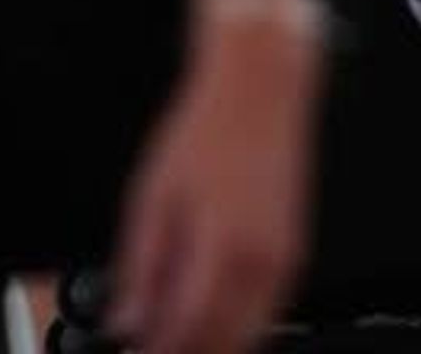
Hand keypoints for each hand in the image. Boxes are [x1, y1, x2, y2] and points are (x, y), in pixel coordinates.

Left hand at [108, 19, 318, 353]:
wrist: (260, 92)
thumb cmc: (207, 132)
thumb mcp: (152, 195)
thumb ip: (139, 266)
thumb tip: (127, 318)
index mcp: (222, 248)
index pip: (189, 330)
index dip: (158, 349)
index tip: (136, 348)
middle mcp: (261, 263)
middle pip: (224, 342)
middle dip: (186, 351)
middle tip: (151, 343)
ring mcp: (284, 263)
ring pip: (249, 335)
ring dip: (212, 343)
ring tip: (171, 330)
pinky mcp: (293, 256)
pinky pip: (267, 313)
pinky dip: (236, 324)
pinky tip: (207, 311)